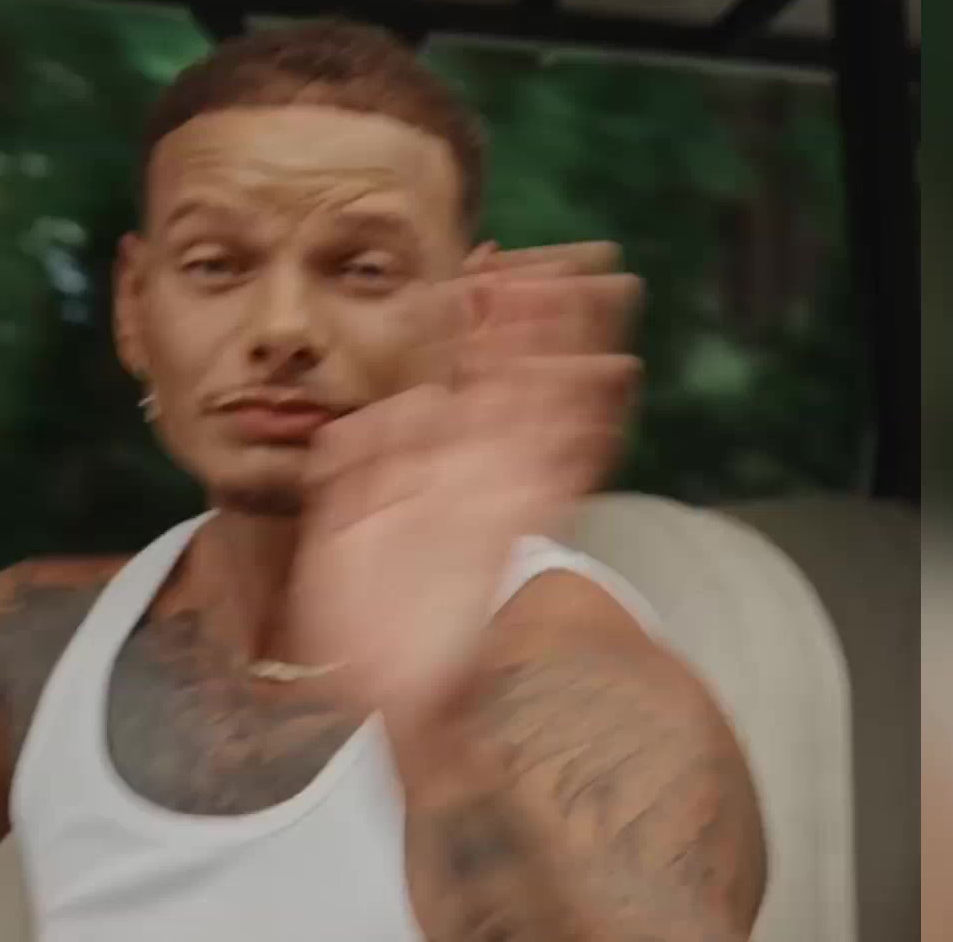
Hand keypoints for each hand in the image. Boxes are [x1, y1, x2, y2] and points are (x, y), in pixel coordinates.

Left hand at [288, 242, 640, 729]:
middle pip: (508, 376)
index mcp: (419, 462)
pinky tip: (613, 376)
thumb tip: (379, 411)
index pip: (449, 372)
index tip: (478, 261)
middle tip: (566, 258)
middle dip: (535, 319)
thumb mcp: (339, 523)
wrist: (384, 693)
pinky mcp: (514, 526)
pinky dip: (587, 423)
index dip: (466, 320)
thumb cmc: (357, 614)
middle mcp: (464, 468)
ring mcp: (494, 493)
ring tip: (603, 292)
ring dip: (573, 352)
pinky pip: (560, 466)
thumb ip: (355, 461)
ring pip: (542, 406)